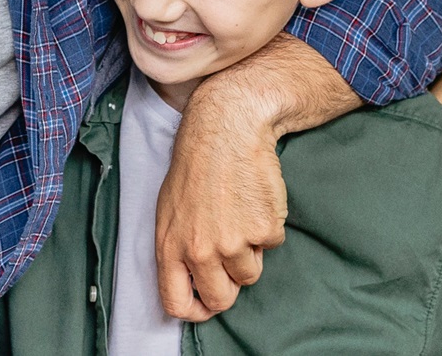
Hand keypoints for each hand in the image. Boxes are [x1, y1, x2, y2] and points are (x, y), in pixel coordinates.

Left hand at [154, 94, 285, 320]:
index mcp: (169, 245)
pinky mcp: (264, 230)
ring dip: (249, 252)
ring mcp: (233, 243)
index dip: (195, 310)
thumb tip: (188, 282)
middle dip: (229, 285)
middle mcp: (199, 250)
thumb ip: (176, 248)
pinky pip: (272, 245)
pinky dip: (267, 228)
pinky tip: (253, 200)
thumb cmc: (195, 167)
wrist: (225, 131)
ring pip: (250, 274)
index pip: (177, 304)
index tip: (205, 302)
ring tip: (238, 215)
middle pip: (221, 299)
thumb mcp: (169, 209)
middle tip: (229, 256)